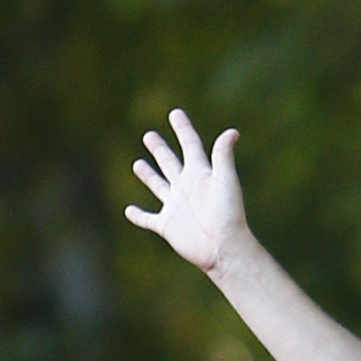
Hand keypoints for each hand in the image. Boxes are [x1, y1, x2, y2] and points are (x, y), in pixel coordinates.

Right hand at [127, 108, 248, 277]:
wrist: (224, 247)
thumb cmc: (228, 213)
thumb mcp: (226, 180)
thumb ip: (223, 155)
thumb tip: (232, 131)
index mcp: (200, 174)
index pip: (190, 145)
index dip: (183, 128)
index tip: (175, 113)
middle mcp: (186, 187)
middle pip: (170, 162)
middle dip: (160, 149)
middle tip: (149, 135)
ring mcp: (176, 206)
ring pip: (158, 186)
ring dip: (148, 175)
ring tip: (137, 163)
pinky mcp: (167, 226)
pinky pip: (149, 219)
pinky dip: (138, 216)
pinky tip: (129, 210)